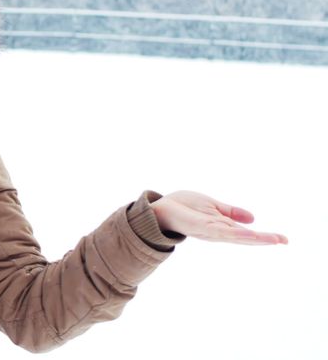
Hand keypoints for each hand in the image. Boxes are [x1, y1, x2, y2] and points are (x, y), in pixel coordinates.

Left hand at [151, 190, 287, 244]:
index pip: (247, 232)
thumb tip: (253, 219)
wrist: (160, 208)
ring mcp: (211, 231)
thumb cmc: (183, 206)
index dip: (265, 236)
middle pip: (246, 237)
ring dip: (255, 238)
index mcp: (222, 226)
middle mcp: (219, 231)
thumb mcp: (213, 206)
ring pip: (237, 236)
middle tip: (285, 240)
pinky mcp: (201, 227)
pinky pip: (221, 232)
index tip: (283, 239)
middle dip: (265, 239)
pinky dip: (234, 233)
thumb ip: (231, 213)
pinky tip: (248, 234)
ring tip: (274, 239)